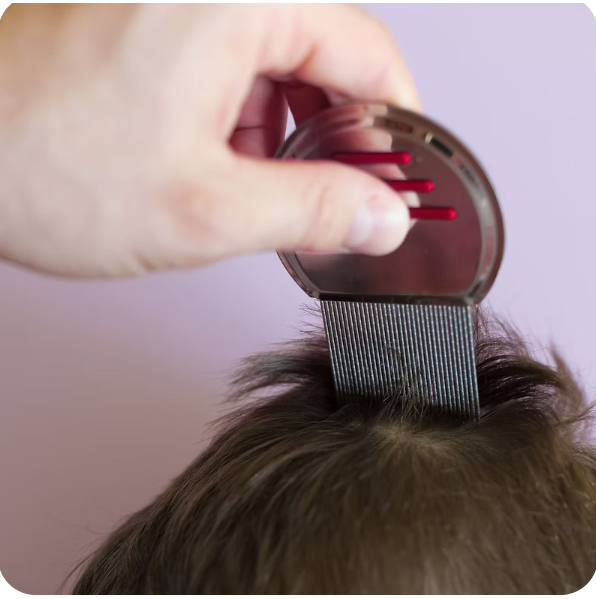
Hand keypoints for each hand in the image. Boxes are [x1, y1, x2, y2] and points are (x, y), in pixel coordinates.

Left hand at [0, 4, 420, 277]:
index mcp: (237, 1)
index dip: (393, 127)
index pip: (369, 53)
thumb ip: (313, 211)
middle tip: (334, 200)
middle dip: (337, 137)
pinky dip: (245, 123)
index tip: (397, 178)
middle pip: (326, 56)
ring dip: (286, 135)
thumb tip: (381, 216)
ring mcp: (178, 4)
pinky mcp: (155, 29)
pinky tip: (224, 167)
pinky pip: (232, 68)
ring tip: (259, 192)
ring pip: (279, 67)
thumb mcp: (206, 210)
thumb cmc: (43, 167)